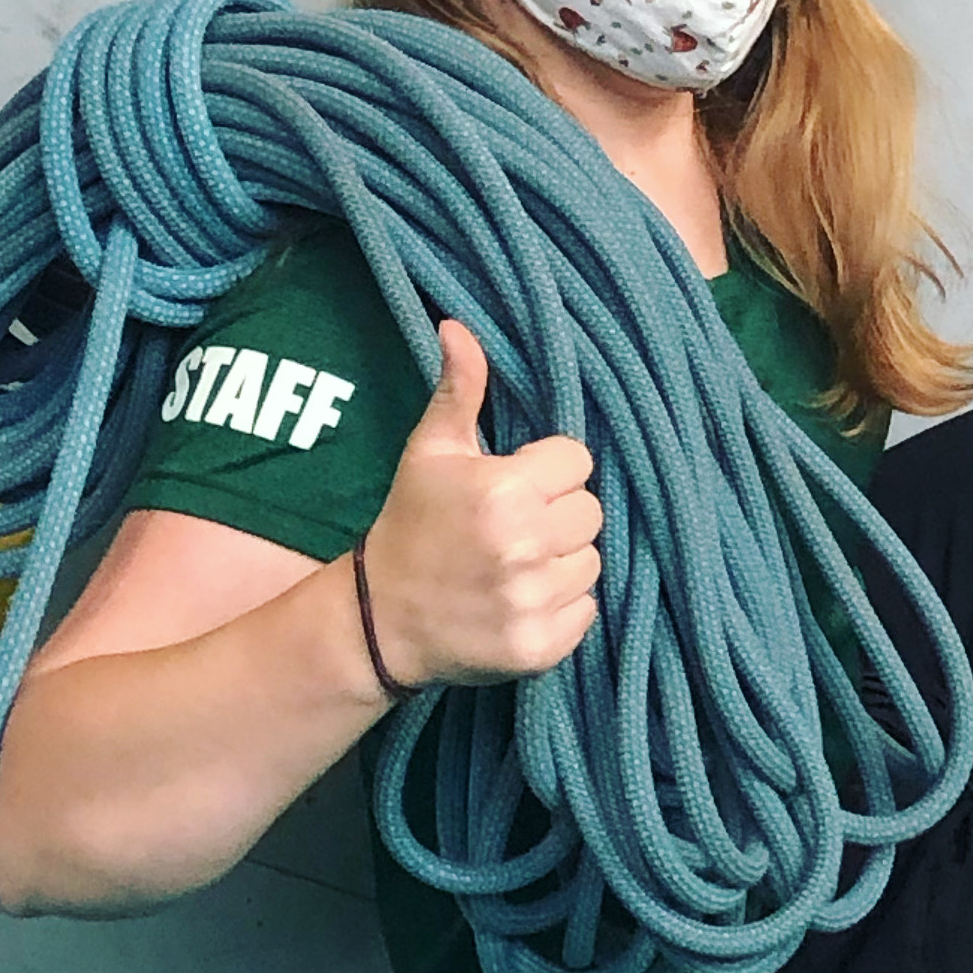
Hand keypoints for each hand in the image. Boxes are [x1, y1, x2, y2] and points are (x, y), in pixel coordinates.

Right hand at [359, 321, 601, 688]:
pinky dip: (562, 607)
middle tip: (514, 527)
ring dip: (562, 561)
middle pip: (591, 512)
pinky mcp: (540, 646)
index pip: (577, 462)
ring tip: (515, 564)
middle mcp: (524, 545)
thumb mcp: (430, 452)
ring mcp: (533, 600)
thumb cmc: (412, 524)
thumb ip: (458, 389)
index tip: (515, 486)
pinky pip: (587, 611)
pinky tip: (522, 599)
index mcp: (504, 490)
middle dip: (558, 515)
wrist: (379, 619)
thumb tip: (455, 326)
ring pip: (592, 561)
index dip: (548, 471)